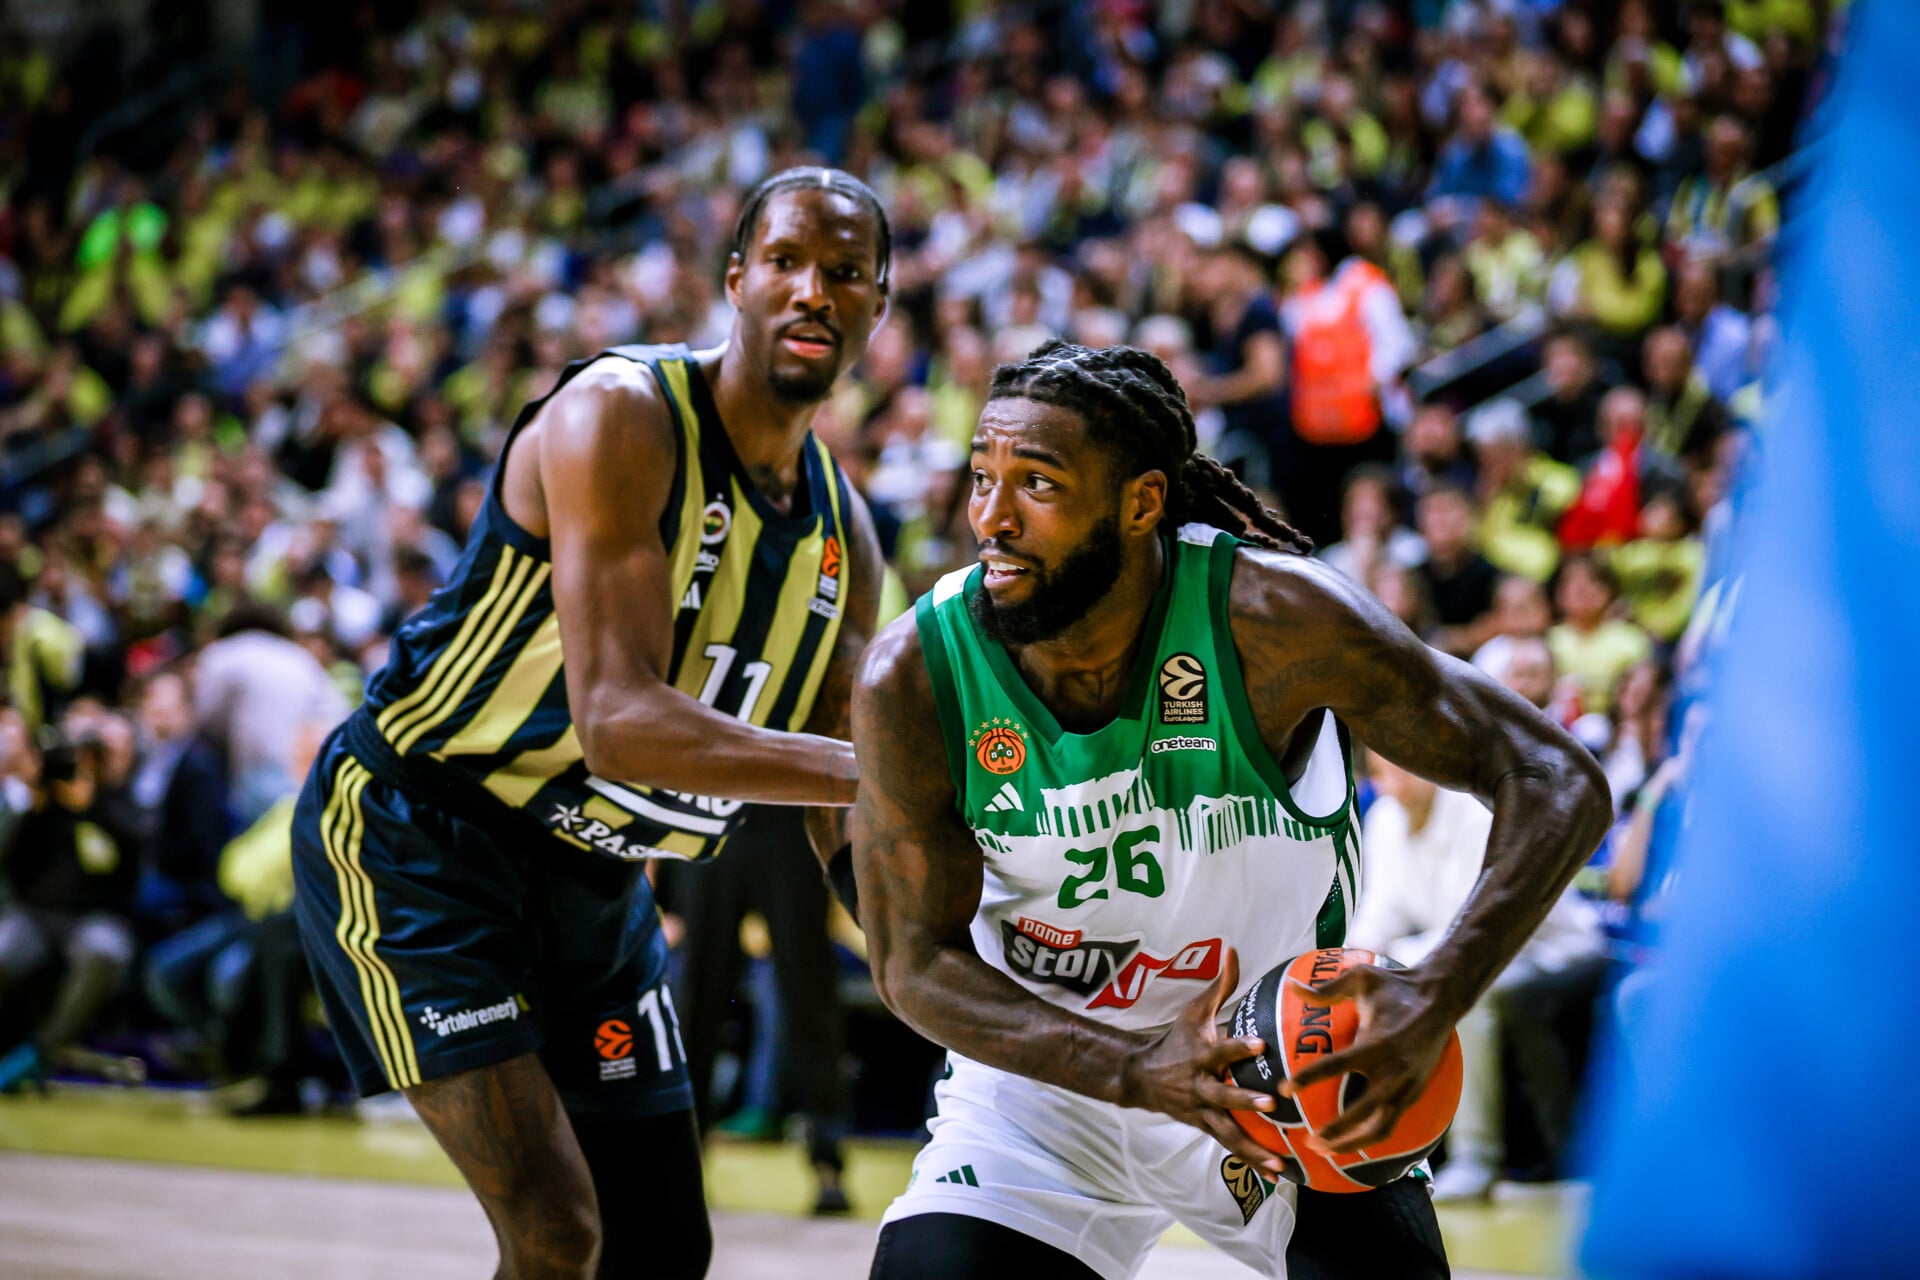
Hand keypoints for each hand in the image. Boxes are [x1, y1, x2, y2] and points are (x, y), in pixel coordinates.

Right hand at [1119, 948, 1285, 1175]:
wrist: (1141, 1077)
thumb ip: (1220, 984)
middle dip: (1245, 1100)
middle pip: (1223, 1096)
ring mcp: (1203, 1111)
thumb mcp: (1193, 1010)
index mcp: (1201, 1055)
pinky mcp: (1205, 1128)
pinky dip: (1251, 1161)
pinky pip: (1230, 1146)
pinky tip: (1276, 1173)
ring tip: (1279, 1162)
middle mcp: (1201, 1086)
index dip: (1239, 1048)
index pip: (1221, 1049)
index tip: (1261, 1046)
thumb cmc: (1176, 1039)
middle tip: (1270, 1103)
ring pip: (1228, 1133)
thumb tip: (1234, 949)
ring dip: (1253, 1148)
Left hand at [1280, 963, 1458, 1153]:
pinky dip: (1369, 1138)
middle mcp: (1394, 1070)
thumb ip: (1325, 989)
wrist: (1441, 999)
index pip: (1337, 1065)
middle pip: (1362, 1114)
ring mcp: (1407, 1086)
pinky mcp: (1415, 1094)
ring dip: (1352, 1144)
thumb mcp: (1361, 978)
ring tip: (1323, 1150)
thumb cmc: (1396, 986)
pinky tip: (1348, 1143)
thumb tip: (1289, 985)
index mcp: (1378, 1043)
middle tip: (1306, 1140)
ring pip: (1380, 1129)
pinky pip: (1391, 1124)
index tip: (1284, 1088)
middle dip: (1335, 1132)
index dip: (1309, 1078)